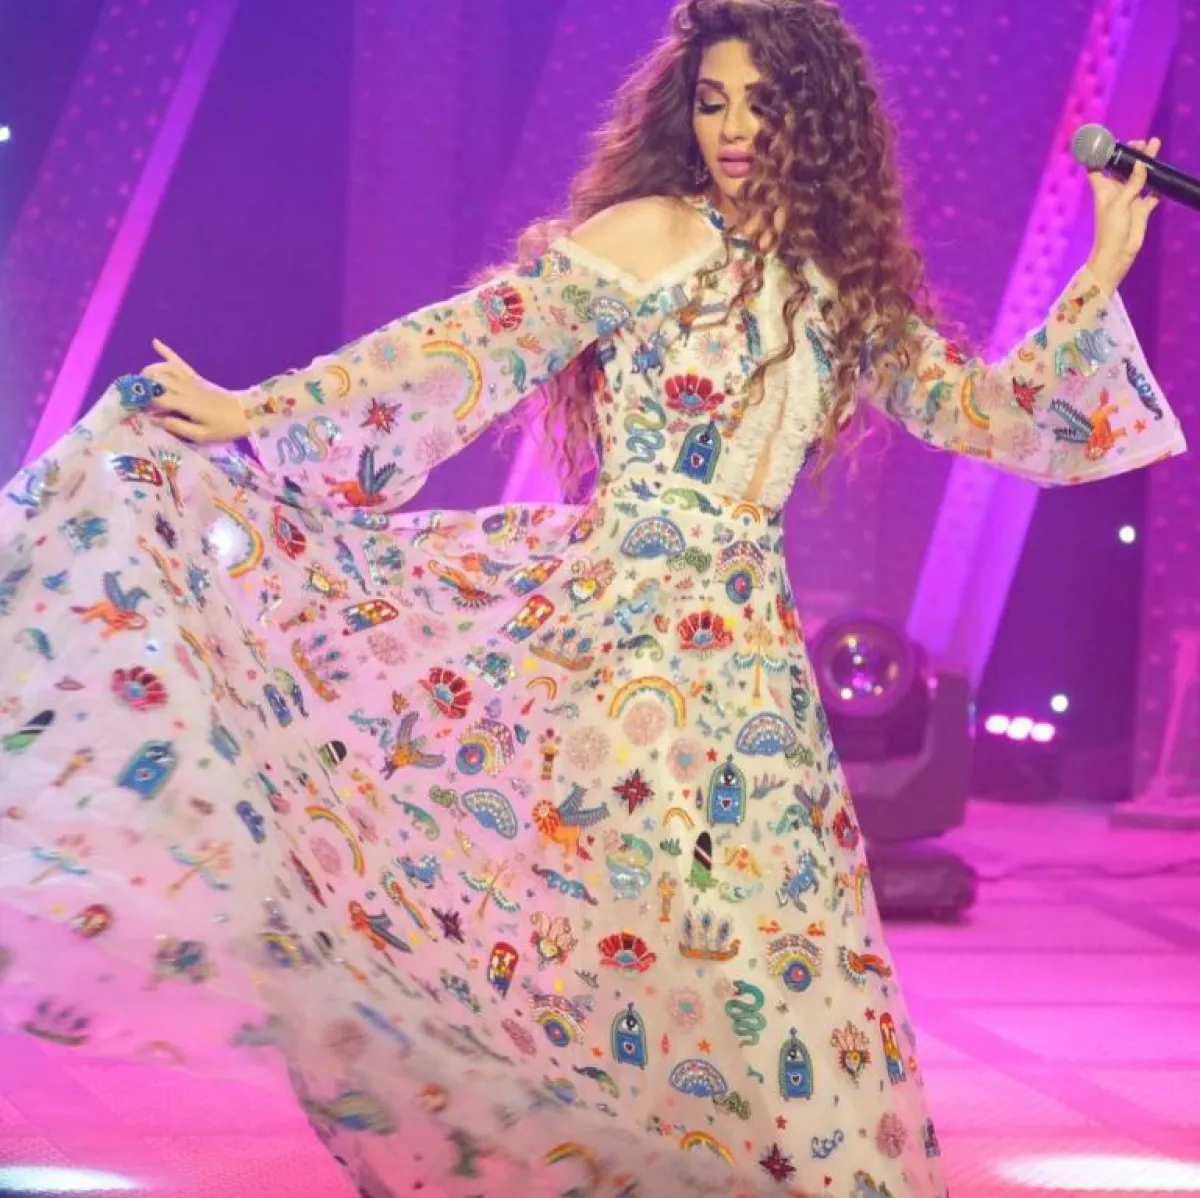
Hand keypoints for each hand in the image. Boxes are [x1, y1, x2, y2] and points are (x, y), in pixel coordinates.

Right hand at [141, 339, 250, 441]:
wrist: (246, 413)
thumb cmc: (224, 428)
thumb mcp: (201, 435)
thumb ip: (178, 427)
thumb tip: (156, 420)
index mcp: (186, 403)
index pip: (158, 399)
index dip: (146, 405)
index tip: (140, 411)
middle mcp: (186, 388)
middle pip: (158, 380)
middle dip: (143, 386)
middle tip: (135, 395)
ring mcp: (192, 380)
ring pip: (165, 368)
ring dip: (150, 371)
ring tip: (141, 380)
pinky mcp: (197, 377)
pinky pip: (180, 362)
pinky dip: (167, 352)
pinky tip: (155, 342)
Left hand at [1086, 136, 1161, 294]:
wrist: (1118, 254)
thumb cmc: (1110, 229)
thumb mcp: (1120, 204)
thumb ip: (1132, 183)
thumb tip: (1141, 164)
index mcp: (1104, 188)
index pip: (1097, 167)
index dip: (1100, 155)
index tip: (1107, 141)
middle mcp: (1116, 191)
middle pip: (1123, 167)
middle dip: (1131, 154)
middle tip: (1142, 142)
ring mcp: (1130, 199)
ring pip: (1140, 176)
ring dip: (1147, 163)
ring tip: (1155, 145)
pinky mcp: (1142, 208)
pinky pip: (1152, 192)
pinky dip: (1157, 184)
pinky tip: (1164, 173)